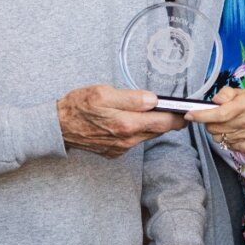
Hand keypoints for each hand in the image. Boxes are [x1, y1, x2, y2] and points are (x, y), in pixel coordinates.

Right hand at [57, 85, 184, 157]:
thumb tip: (152, 99)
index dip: (178, 116)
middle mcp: (126, 139)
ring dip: (153, 125)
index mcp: (125, 124)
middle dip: (170, 121)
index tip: (187, 110)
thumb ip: (130, 97)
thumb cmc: (78, 106)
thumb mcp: (103, 93)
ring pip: (147, 136)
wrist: (57, 127)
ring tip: (156, 112)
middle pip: (158, 131)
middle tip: (179, 111)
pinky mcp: (115, 152)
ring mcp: (121, 148)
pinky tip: (132, 121)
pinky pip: (134, 141)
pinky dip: (138, 131)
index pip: (163, 122)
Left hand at [185, 87, 244, 154]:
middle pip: (216, 127)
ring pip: (219, 138)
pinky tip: (234, 132)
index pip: (220, 113)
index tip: (190, 114)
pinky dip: (227, 139)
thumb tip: (215, 100)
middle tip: (214, 117)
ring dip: (217, 132)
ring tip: (226, 124)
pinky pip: (228, 146)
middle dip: (209, 122)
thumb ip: (226, 93)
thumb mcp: (243, 92)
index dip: (202, 115)